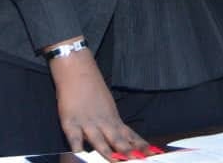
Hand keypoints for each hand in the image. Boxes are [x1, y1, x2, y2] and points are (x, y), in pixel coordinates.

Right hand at [47, 44, 150, 160]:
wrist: (77, 70)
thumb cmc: (92, 88)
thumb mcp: (108, 106)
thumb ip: (114, 123)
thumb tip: (125, 139)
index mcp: (113, 119)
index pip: (130, 136)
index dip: (141, 146)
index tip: (152, 154)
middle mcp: (103, 123)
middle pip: (117, 140)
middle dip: (127, 152)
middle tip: (137, 159)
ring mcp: (87, 123)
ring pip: (99, 141)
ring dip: (108, 153)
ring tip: (116, 161)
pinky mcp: (70, 122)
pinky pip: (74, 138)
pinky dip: (77, 147)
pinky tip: (80, 155)